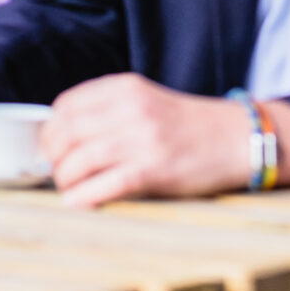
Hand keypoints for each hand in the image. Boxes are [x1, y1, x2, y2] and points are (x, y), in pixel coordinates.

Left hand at [42, 74, 257, 205]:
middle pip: (66, 133)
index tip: (53, 147)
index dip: (51, 130)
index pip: (66, 105)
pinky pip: (103, 186)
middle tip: (58, 172)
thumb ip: (111, 110)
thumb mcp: (149, 101)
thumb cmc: (191, 126)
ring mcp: (143, 139)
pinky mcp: (154, 169)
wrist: (239, 138)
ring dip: (65, 180)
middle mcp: (133, 108)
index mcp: (128, 87)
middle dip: (53, 158)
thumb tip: (63, 139)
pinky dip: (83, 198)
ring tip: (70, 189)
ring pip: (78, 161)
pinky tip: (79, 203)